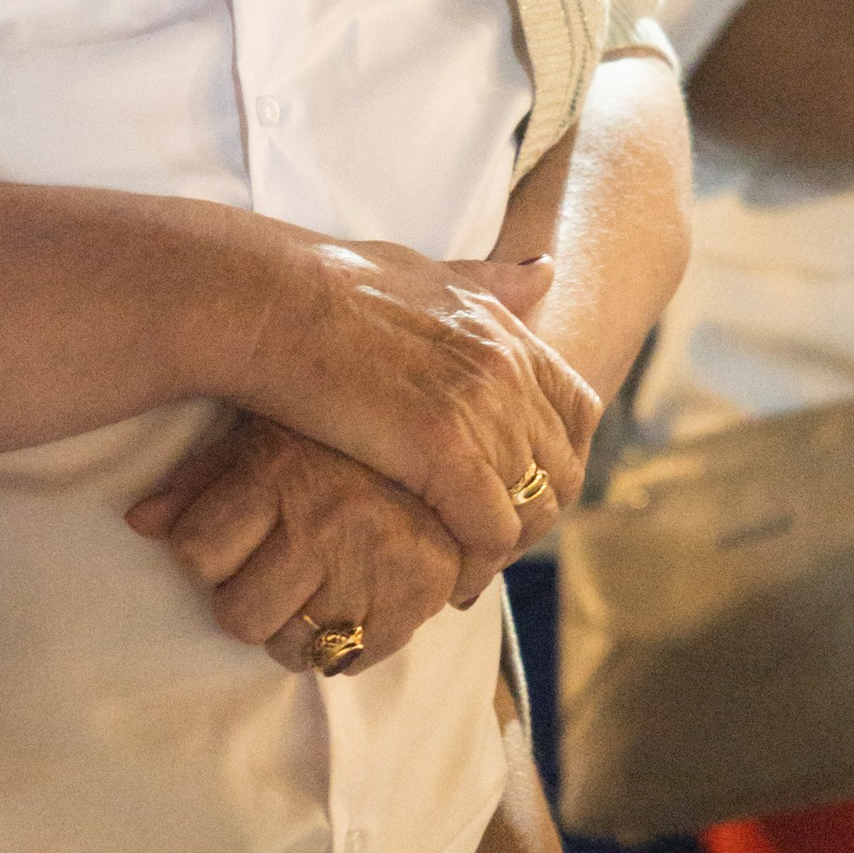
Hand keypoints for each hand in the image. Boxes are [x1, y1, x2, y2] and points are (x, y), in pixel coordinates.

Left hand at [128, 417, 467, 673]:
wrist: (445, 435)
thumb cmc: (335, 440)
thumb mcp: (262, 438)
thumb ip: (198, 480)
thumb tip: (139, 522)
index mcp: (279, 471)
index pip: (194, 552)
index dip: (203, 554)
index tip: (226, 542)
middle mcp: (325, 519)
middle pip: (238, 616)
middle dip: (244, 602)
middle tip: (268, 575)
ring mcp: (373, 563)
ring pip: (292, 647)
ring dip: (292, 631)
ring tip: (310, 592)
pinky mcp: (417, 597)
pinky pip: (352, 661)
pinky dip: (343, 649)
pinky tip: (348, 609)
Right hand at [235, 245, 595, 604]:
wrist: (276, 301)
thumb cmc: (327, 285)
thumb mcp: (426, 272)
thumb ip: (487, 282)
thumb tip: (546, 270)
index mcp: (505, 329)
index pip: (577, 410)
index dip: (556, 459)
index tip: (517, 489)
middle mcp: (506, 367)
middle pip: (561, 468)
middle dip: (531, 513)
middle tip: (488, 543)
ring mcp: (480, 409)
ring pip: (531, 509)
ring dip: (502, 547)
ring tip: (467, 570)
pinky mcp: (444, 452)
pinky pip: (490, 532)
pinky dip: (475, 564)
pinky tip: (445, 582)